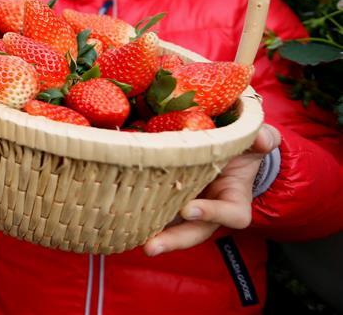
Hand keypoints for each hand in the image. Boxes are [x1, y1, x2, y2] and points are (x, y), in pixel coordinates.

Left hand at [143, 123, 281, 256]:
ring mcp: (188, 208)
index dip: (213, 213)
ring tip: (133, 241)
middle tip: (151, 247)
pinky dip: (141, 217)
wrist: (226, 150)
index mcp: (235, 199)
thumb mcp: (257, 141)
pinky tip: (122, 220)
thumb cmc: (243, 148)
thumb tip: (265, 140)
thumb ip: (264, 139)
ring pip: (173, 228)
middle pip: (195, 232)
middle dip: (174, 240)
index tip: (190, 209)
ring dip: (154, 236)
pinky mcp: (169, 201)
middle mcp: (210, 211)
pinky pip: (156, 212)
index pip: (231, 214)